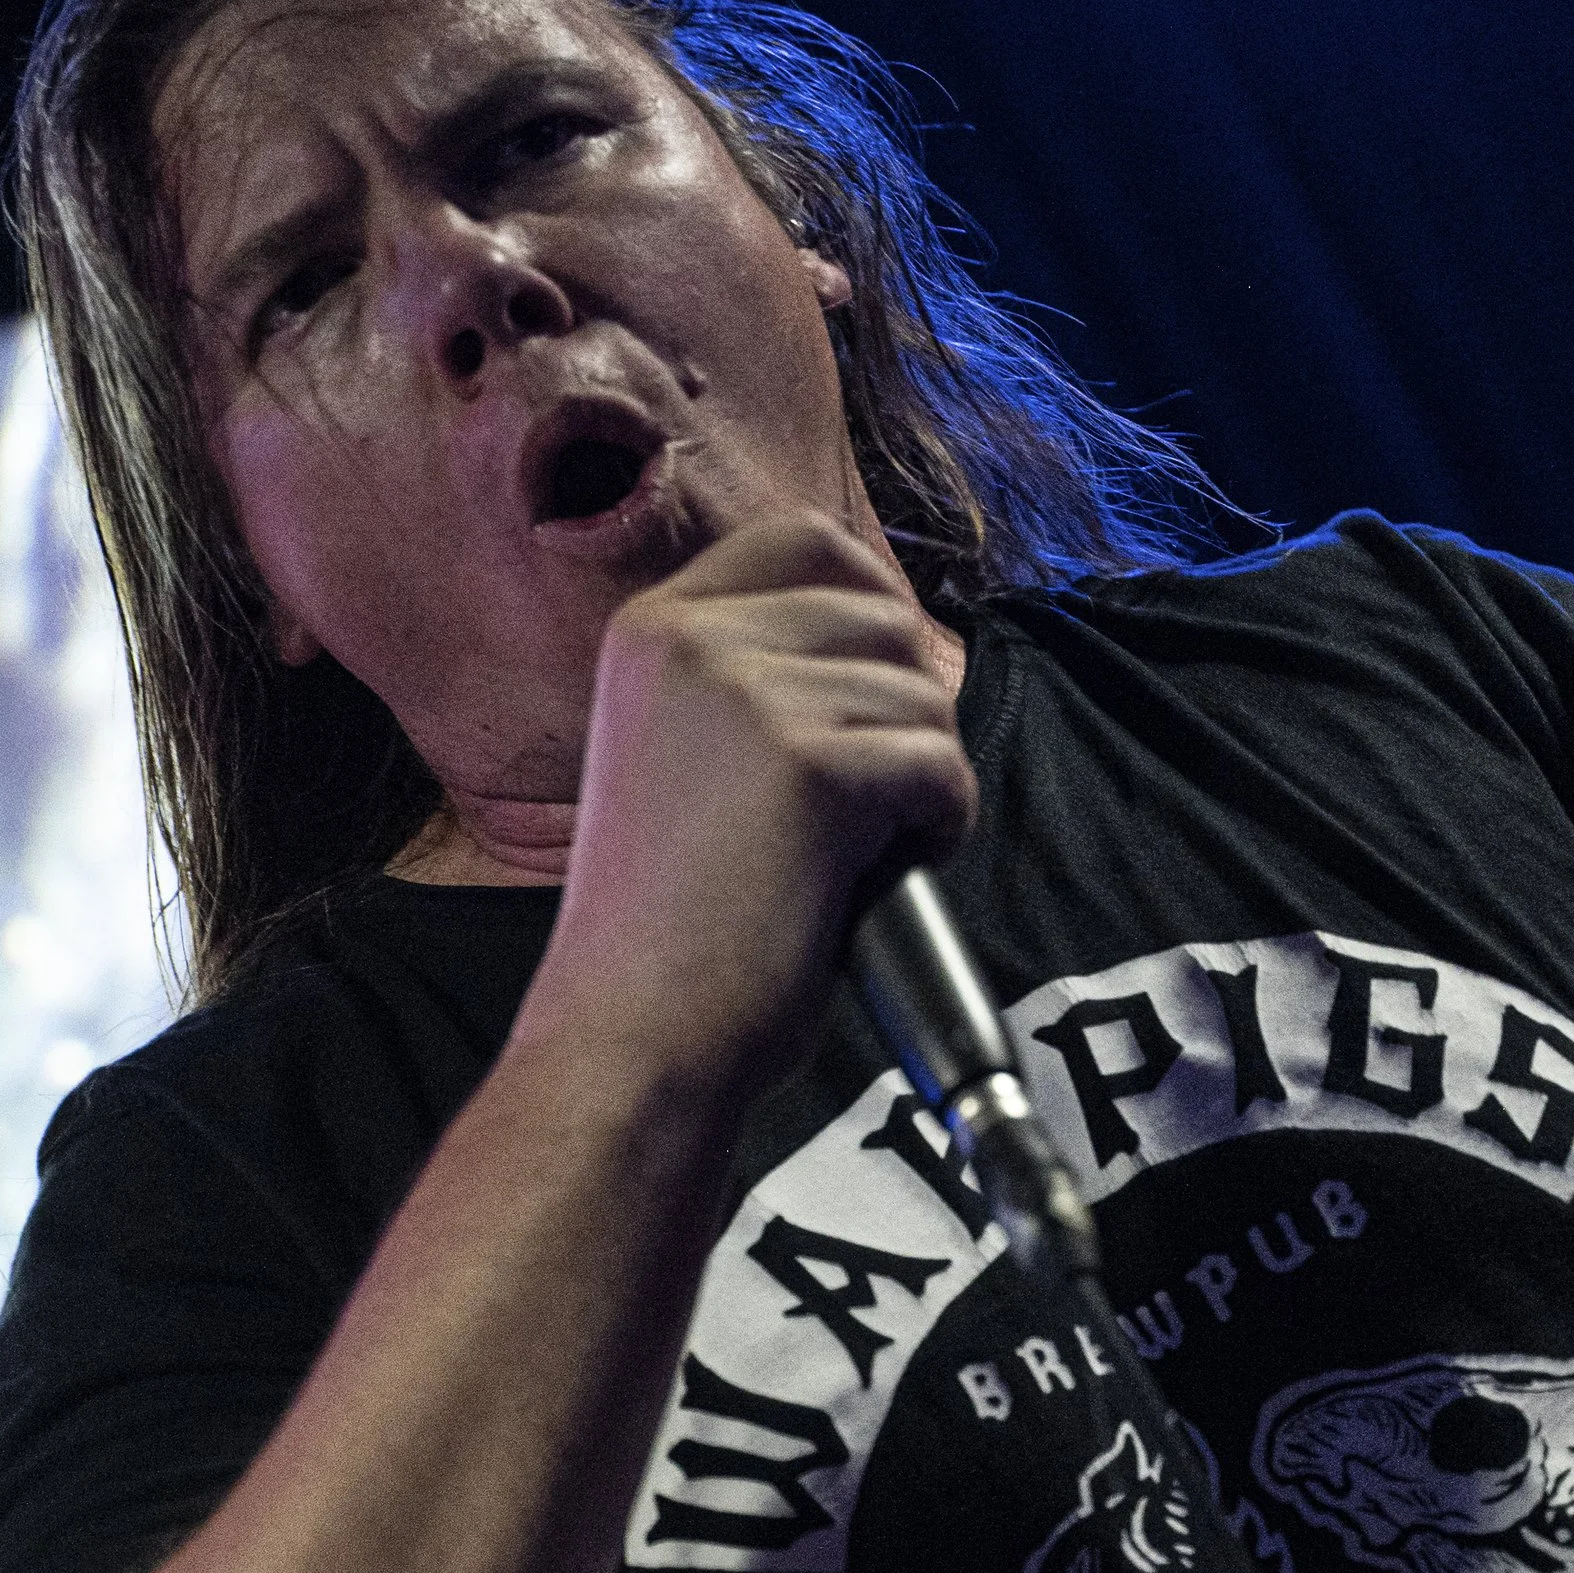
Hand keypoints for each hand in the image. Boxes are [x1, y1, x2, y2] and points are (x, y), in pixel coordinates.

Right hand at [515, 512, 974, 1101]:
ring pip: (922, 693)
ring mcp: (744, 692)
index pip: (803, 540)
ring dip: (925, 775)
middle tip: (877, 799)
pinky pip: (940, 765)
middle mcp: (689, 637)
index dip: (871, 600)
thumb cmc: (669, 927)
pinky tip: (886, 874)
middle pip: (882, 614)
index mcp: (650, 629)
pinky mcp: (808, 763)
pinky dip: (942, 825)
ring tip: (864, 851)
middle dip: (909, 705)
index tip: (881, 686)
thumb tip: (910, 645)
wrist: (631, 1032)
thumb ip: (758, 684)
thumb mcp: (682, 755)